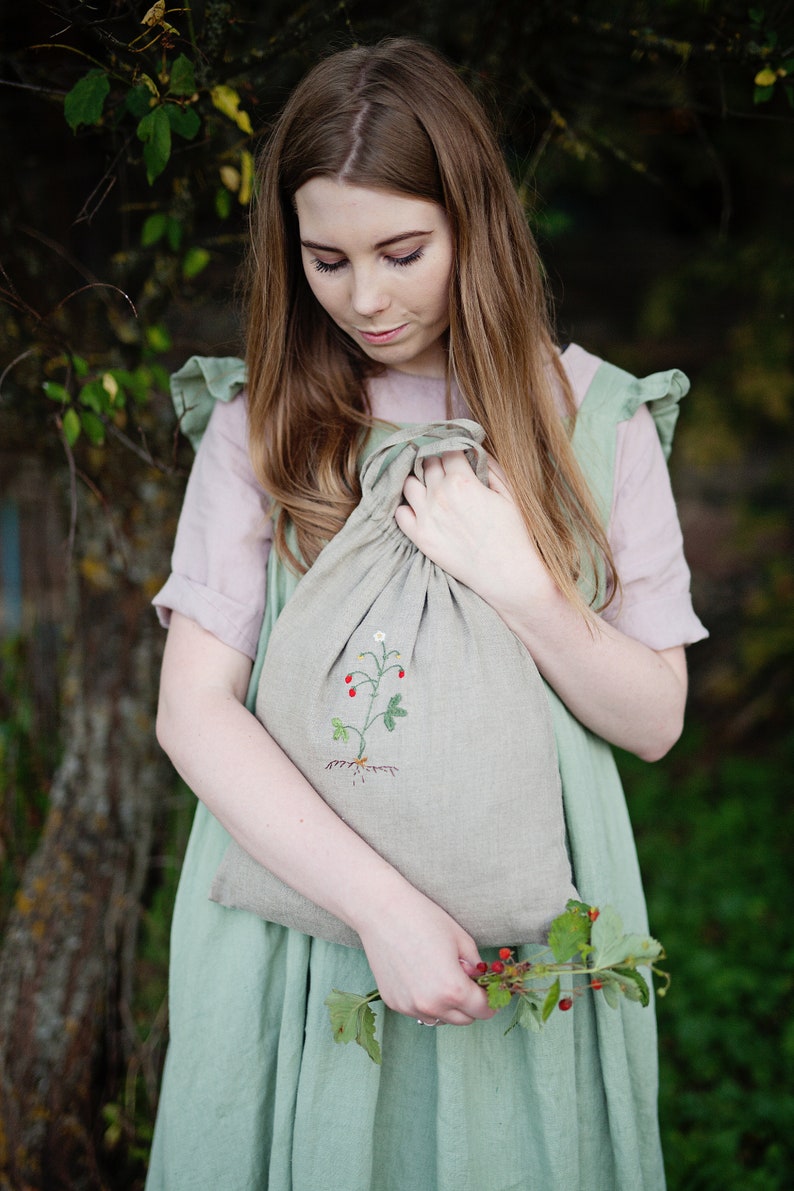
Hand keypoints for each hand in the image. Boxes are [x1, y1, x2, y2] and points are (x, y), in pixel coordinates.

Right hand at [355, 885, 494, 1025]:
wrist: (382, 911)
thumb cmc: (423, 918)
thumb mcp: (461, 938)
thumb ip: (476, 964)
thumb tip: (478, 978)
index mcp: (453, 989)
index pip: (483, 1010)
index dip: (491, 1000)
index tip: (489, 991)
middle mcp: (431, 1005)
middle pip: (463, 1019)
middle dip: (470, 1004)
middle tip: (467, 982)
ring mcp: (409, 1006)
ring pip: (440, 1018)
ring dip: (447, 1006)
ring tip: (441, 977)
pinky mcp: (393, 1003)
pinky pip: (418, 1011)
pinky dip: (425, 1001)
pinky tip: (421, 976)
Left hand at [394, 450, 555, 615]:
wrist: (507, 574)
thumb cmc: (513, 533)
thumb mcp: (508, 493)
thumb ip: (490, 466)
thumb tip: (474, 450)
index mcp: (462, 481)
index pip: (447, 450)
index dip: (453, 450)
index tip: (457, 456)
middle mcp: (440, 495)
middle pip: (427, 464)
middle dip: (437, 463)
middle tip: (447, 472)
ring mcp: (426, 517)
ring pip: (409, 484)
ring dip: (419, 481)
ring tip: (431, 488)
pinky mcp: (420, 538)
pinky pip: (400, 513)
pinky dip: (407, 507)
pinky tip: (420, 509)